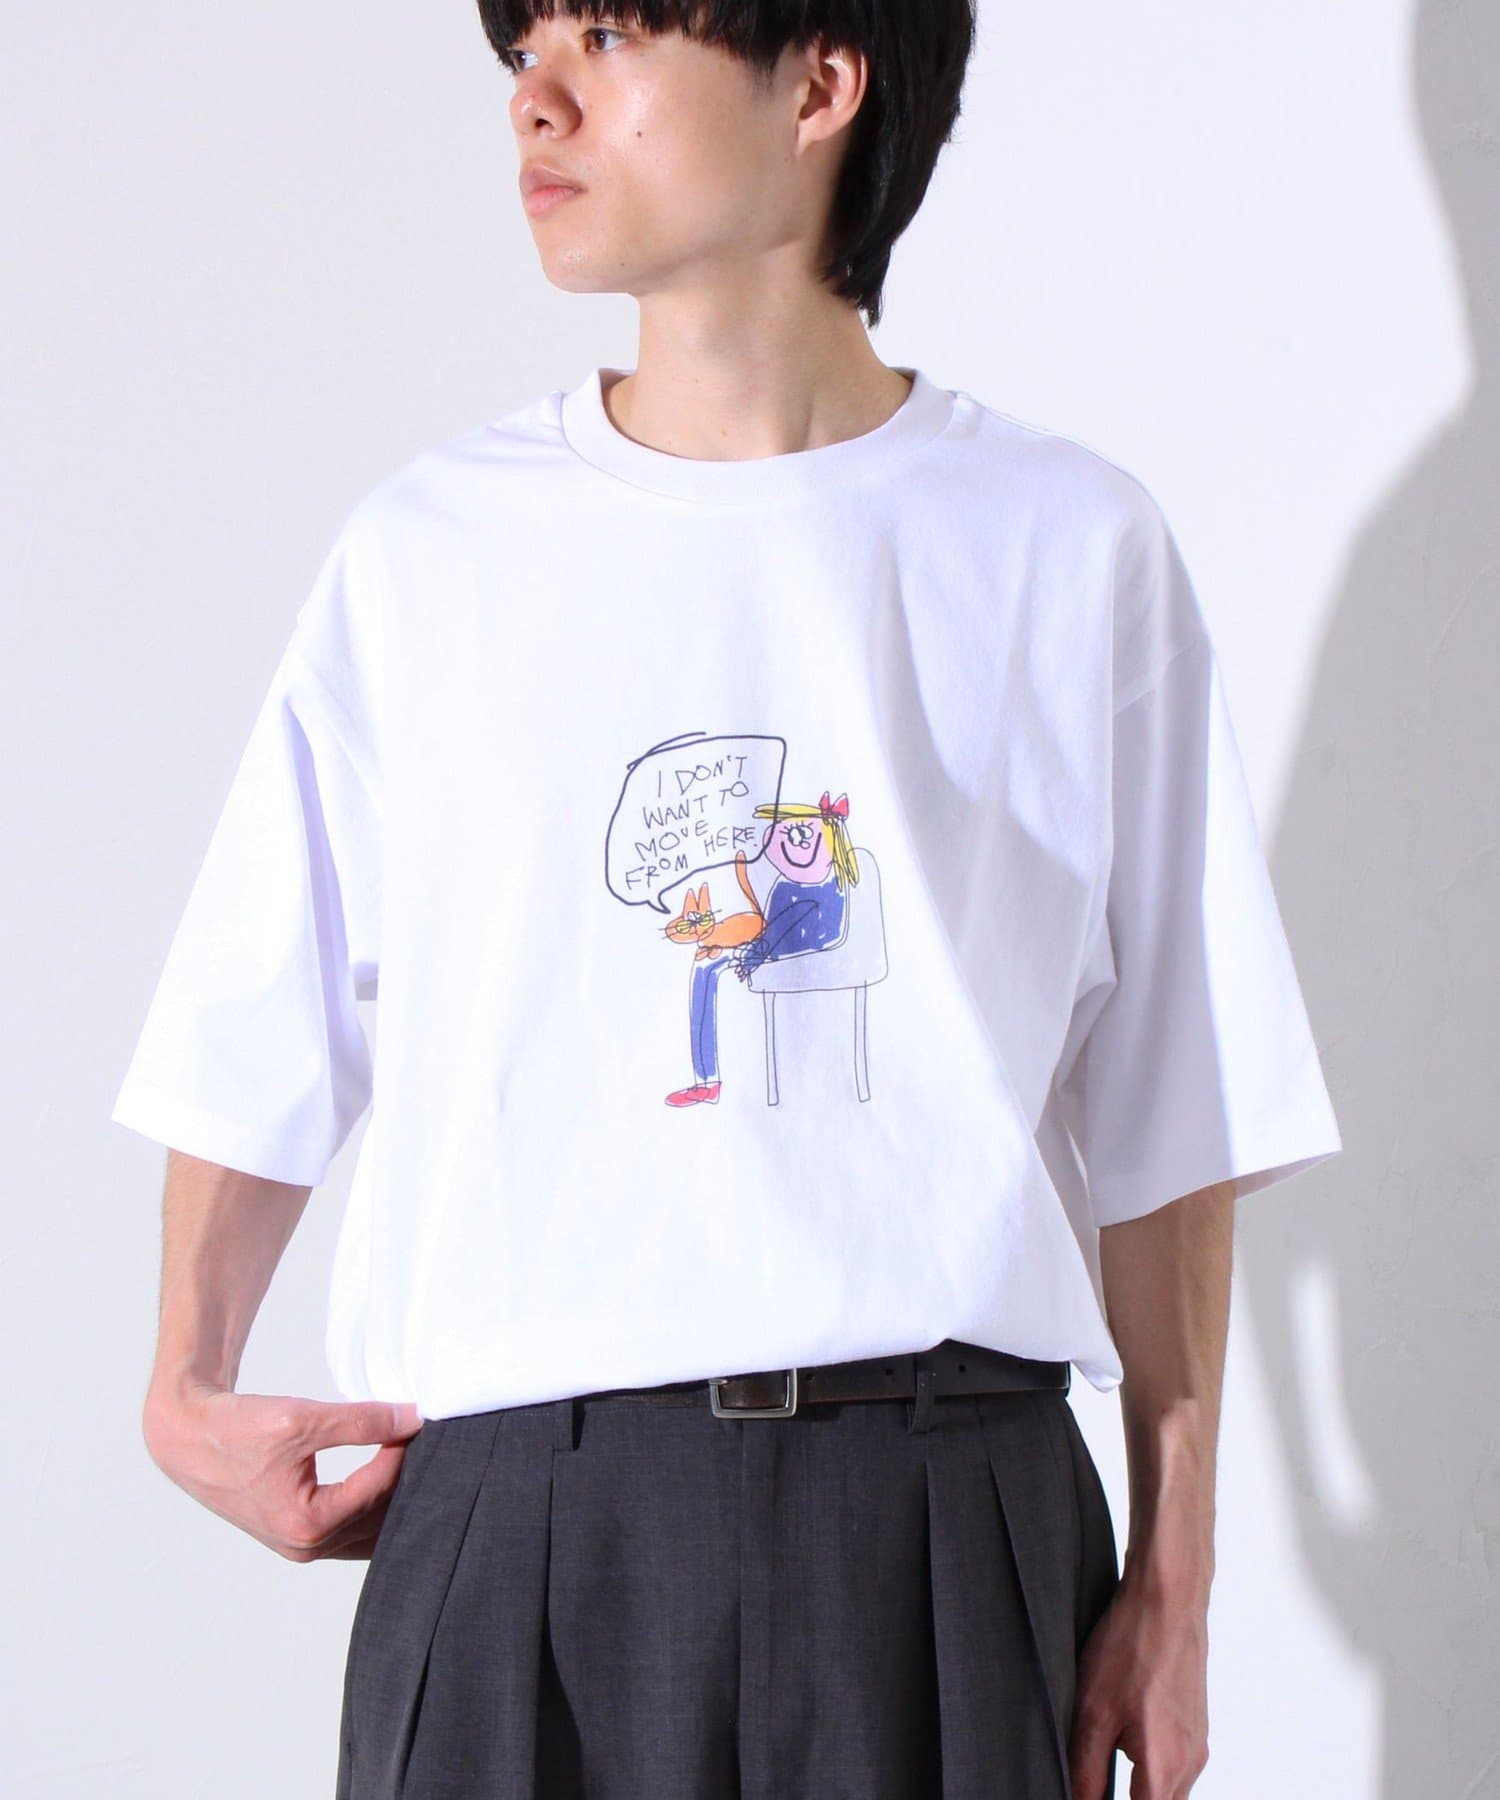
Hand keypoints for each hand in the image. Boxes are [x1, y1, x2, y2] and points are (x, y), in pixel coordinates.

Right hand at [142, 1379, 424, 1561]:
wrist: (191, 1436)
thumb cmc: (237, 1427)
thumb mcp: (303, 1418)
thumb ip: (363, 1421)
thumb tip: (415, 1417)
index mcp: (307, 1525)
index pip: (379, 1489)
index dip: (403, 1449)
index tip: (418, 1420)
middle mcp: (306, 1546)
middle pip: (380, 1519)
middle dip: (407, 1481)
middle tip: (426, 1443)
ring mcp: (301, 1546)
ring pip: (369, 1532)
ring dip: (392, 1499)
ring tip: (411, 1458)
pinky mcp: (297, 1535)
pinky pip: (351, 1531)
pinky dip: (373, 1508)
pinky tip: (389, 1479)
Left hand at [1067, 1566, 1210, 1797]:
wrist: (1168, 1596)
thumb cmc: (1132, 1646)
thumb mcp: (1092, 1712)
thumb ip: (1086, 1771)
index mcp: (1165, 1770)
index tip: (1090, 1791)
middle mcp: (1190, 1764)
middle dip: (1127, 1796)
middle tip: (1093, 1774)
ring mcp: (1197, 1743)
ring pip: (1166, 1788)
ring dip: (1137, 1783)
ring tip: (1106, 1745)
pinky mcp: (1195, 1724)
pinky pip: (1172, 1760)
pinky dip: (1148, 1759)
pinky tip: (1124, 1724)